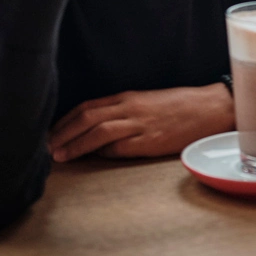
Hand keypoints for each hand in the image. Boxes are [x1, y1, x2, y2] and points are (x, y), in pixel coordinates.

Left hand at [48, 84, 234, 161]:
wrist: (210, 108)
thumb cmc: (179, 105)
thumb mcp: (146, 101)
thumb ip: (121, 112)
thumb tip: (96, 128)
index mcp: (127, 97)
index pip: (87, 107)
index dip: (64, 120)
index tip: (49, 132)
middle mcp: (130, 108)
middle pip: (87, 118)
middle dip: (62, 133)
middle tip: (45, 146)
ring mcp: (140, 124)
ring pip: (99, 131)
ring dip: (75, 144)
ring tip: (58, 155)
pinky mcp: (151, 141)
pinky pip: (120, 147)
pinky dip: (102, 152)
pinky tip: (91, 158)